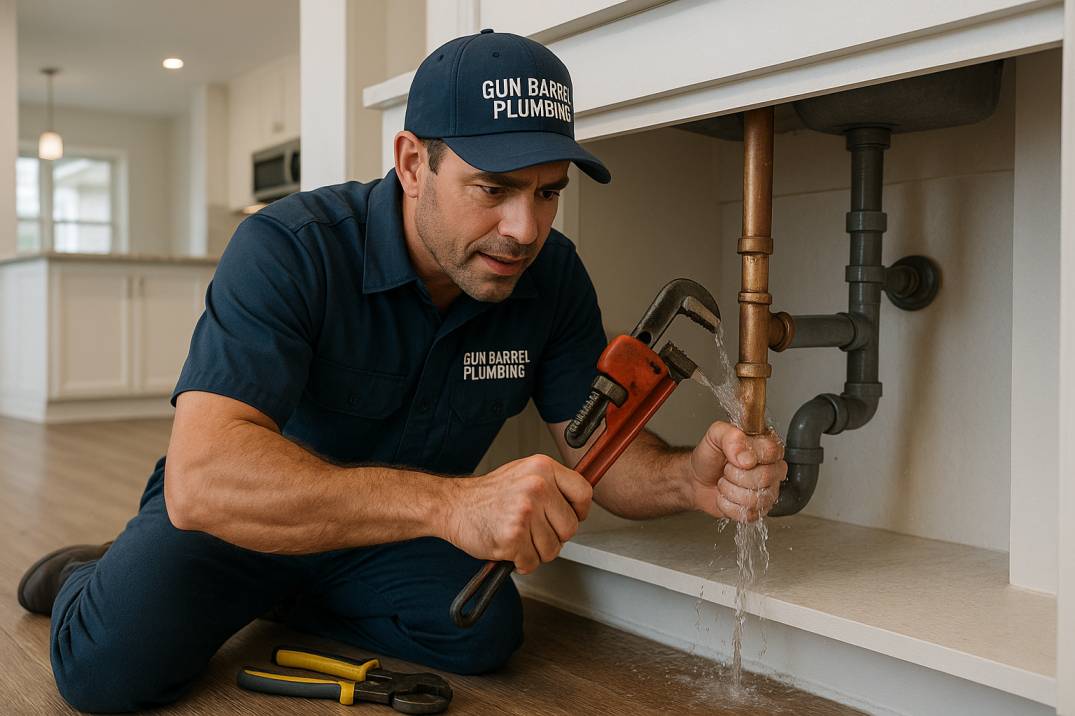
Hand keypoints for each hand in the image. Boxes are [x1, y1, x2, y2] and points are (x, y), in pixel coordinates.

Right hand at [443, 454, 591, 573]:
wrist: (453, 505)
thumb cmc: (488, 494)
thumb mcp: (524, 474)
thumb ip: (552, 485)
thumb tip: (579, 503)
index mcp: (542, 468)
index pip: (584, 492)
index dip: (579, 511)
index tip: (568, 516)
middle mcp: (536, 487)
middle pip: (570, 527)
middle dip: (554, 536)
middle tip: (534, 531)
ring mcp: (525, 512)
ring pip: (553, 549)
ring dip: (536, 552)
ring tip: (519, 538)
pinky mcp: (513, 536)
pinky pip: (532, 562)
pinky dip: (521, 562)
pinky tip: (510, 548)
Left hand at [687, 421, 785, 522]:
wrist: (698, 479)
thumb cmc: (710, 457)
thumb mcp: (715, 435)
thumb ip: (731, 435)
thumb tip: (746, 456)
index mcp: (765, 446)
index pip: (771, 451)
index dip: (750, 456)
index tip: (734, 458)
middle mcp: (772, 468)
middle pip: (764, 477)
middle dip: (735, 474)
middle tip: (727, 469)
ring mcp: (768, 491)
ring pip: (756, 498)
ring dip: (730, 490)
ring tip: (726, 482)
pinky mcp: (759, 510)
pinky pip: (747, 513)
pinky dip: (728, 505)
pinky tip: (726, 496)